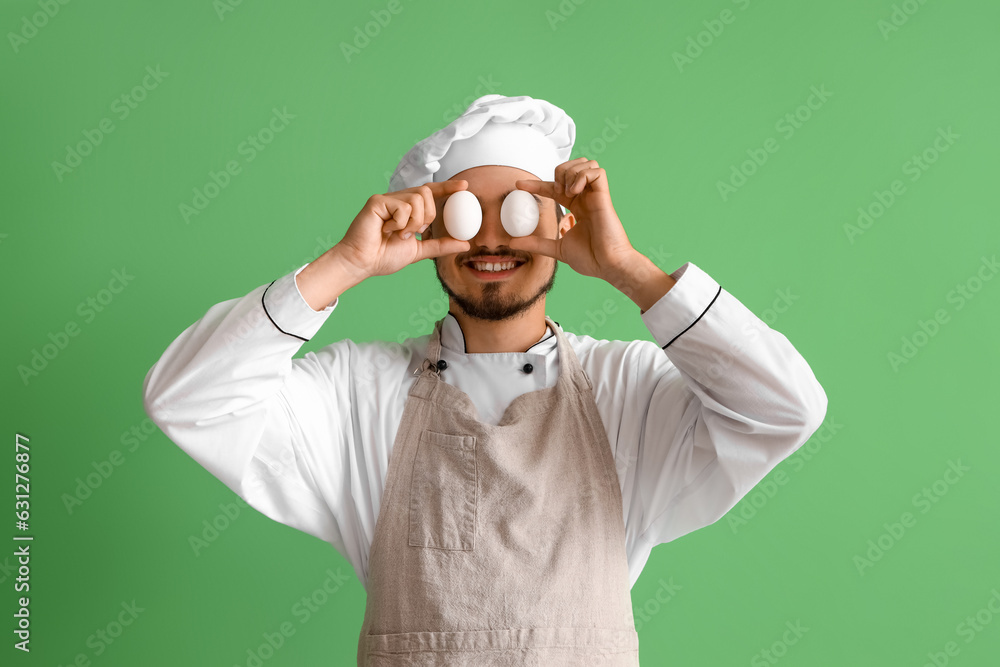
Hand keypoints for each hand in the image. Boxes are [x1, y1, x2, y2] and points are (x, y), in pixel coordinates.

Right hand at [335, 180, 471, 279]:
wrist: (362, 263)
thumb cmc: (383, 257)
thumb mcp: (419, 251)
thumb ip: (440, 245)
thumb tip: (465, 244)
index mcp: (408, 209)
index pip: (430, 192)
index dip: (447, 187)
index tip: (464, 186)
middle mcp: (398, 200)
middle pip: (426, 193)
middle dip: (427, 216)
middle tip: (415, 232)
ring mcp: (387, 199)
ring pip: (416, 199)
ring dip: (413, 223)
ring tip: (398, 234)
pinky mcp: (377, 201)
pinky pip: (402, 207)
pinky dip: (400, 224)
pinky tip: (386, 230)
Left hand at [509, 158, 636, 281]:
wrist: (608, 265)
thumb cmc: (590, 259)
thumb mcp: (556, 249)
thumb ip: (536, 243)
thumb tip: (512, 243)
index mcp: (577, 208)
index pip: (554, 188)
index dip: (537, 184)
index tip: (518, 185)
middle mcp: (586, 198)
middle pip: (572, 167)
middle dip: (559, 173)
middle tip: (557, 193)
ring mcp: (596, 196)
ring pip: (585, 163)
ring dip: (571, 172)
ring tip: (568, 193)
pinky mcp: (604, 196)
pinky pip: (597, 171)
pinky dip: (582, 176)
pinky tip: (575, 192)